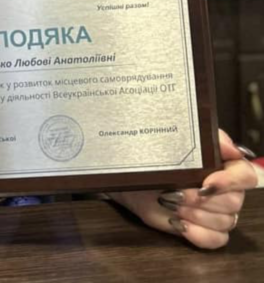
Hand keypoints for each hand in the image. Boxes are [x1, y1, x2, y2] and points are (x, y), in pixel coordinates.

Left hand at [110, 130, 258, 248]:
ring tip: (169, 201)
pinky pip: (217, 239)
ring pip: (224, 221)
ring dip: (195, 213)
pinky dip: (199, 234)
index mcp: (225, 166)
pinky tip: (179, 223)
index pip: (246, 176)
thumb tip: (235, 150)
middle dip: (201, 199)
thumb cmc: (158, 156)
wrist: (134, 176)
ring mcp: (217, 212)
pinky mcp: (204, 230)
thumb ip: (209, 140)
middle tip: (175, 192)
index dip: (230, 181)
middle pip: (234, 202)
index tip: (206, 182)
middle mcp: (226, 191)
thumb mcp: (178, 140)